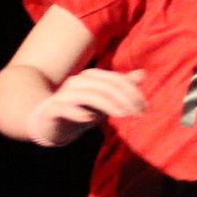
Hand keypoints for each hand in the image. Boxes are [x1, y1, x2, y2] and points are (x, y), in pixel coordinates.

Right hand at [27, 68, 146, 146]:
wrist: (51, 123)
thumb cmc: (83, 109)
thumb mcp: (106, 100)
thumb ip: (122, 88)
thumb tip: (143, 73)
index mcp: (92, 76)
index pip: (116, 80)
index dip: (133, 93)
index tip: (145, 108)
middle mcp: (78, 81)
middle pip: (106, 86)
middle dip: (126, 100)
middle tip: (139, 114)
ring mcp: (64, 94)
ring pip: (90, 95)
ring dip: (109, 105)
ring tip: (123, 115)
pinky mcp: (53, 108)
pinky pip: (65, 107)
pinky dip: (78, 112)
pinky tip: (90, 118)